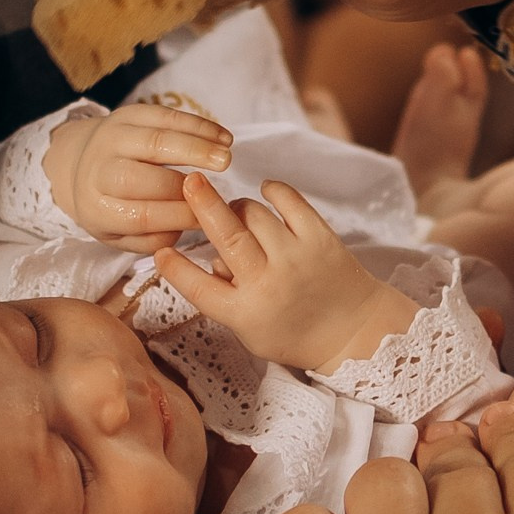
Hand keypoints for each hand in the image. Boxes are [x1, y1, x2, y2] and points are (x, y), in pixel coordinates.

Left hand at [47, 104, 234, 250]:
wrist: (79, 163)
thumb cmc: (111, 206)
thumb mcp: (121, 235)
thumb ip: (153, 239)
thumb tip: (187, 226)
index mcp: (97, 209)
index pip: (141, 216)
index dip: (179, 217)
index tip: (208, 218)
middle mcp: (98, 171)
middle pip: (145, 178)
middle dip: (187, 184)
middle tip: (220, 188)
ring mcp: (111, 138)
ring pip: (156, 140)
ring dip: (196, 147)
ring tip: (226, 156)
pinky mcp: (127, 114)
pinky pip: (165, 115)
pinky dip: (197, 125)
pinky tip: (221, 136)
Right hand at [153, 174, 413, 371]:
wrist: (353, 331)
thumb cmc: (294, 331)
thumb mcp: (251, 331)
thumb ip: (225, 298)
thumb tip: (210, 258)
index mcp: (245, 313)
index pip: (200, 289)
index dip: (176, 269)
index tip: (160, 251)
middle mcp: (268, 284)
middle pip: (228, 238)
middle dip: (205, 207)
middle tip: (190, 182)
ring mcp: (296, 259)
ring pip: (254, 214)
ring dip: (239, 208)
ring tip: (240, 215)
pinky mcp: (320, 239)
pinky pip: (289, 201)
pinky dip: (274, 191)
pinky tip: (267, 192)